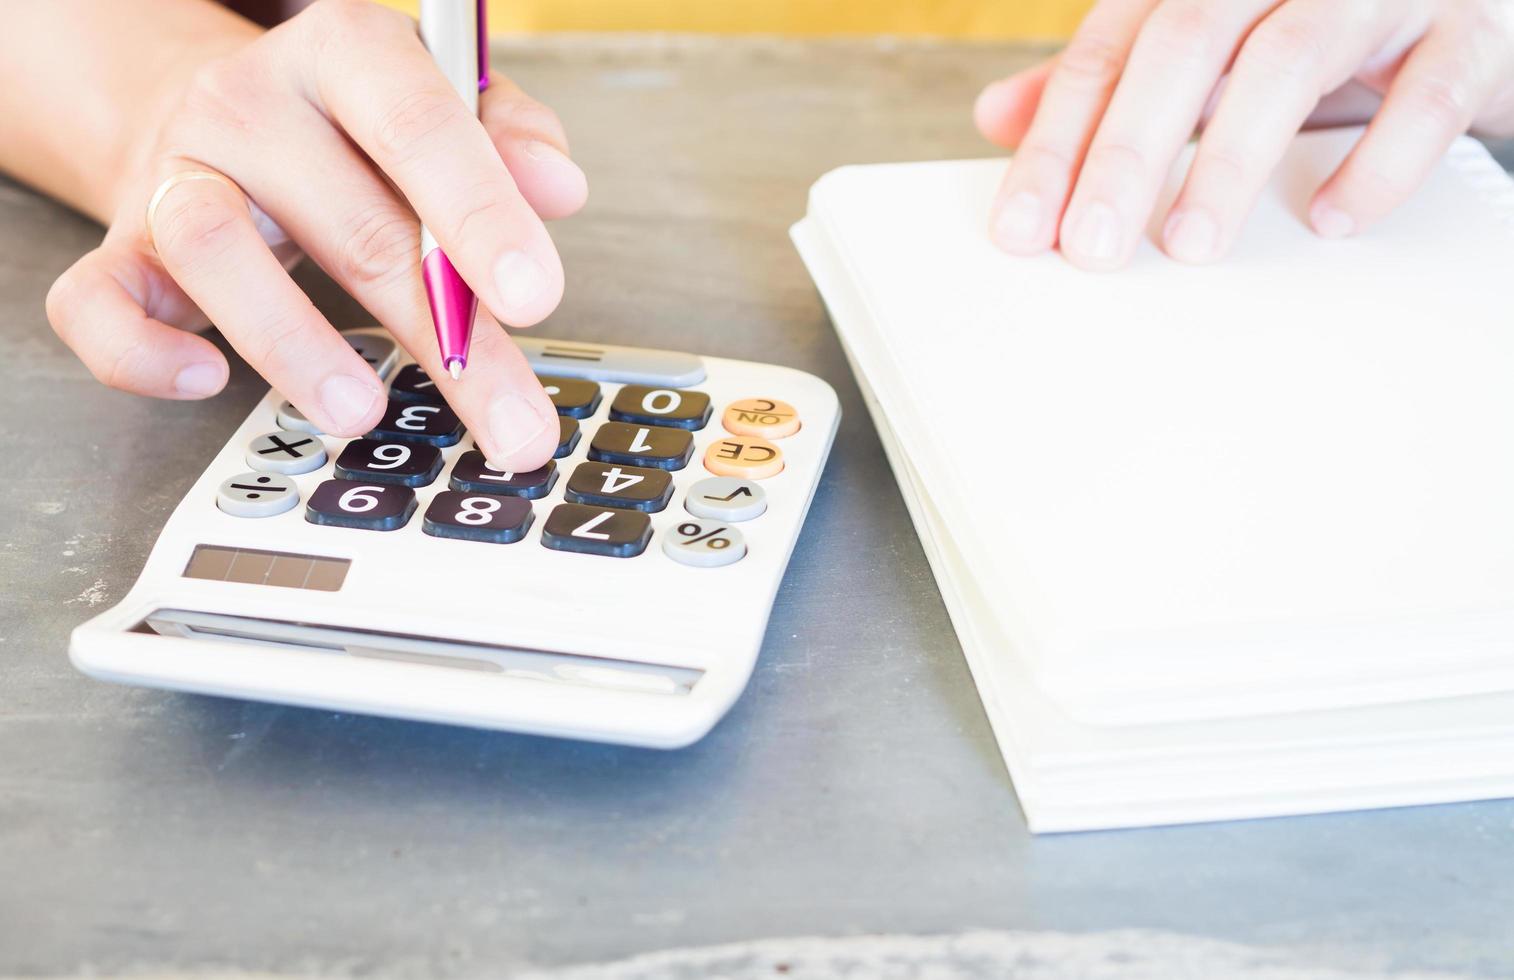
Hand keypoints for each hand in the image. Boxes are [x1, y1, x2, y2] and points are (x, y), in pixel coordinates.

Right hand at [44, 0, 585, 469]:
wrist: (220, 117)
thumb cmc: (356, 131)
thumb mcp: (441, 106)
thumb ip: (506, 136)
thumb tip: (557, 188)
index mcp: (344, 56)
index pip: (416, 123)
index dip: (479, 213)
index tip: (535, 299)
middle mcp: (249, 107)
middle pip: (352, 222)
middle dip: (445, 341)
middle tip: (511, 425)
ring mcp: (176, 176)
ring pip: (215, 250)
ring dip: (294, 343)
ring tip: (362, 410)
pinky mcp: (122, 249)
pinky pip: (97, 303)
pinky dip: (139, 353)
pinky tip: (205, 383)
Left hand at [973, 0, 1513, 269]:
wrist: (1468, 6)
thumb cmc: (1317, 33)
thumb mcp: (1205, 57)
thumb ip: (1110, 80)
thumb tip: (998, 117)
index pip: (1109, 49)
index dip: (1057, 140)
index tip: (1023, 227)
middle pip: (1184, 42)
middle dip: (1126, 151)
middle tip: (1091, 247)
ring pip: (1290, 58)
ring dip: (1230, 158)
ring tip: (1191, 243)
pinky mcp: (1469, 31)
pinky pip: (1425, 94)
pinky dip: (1375, 162)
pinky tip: (1330, 218)